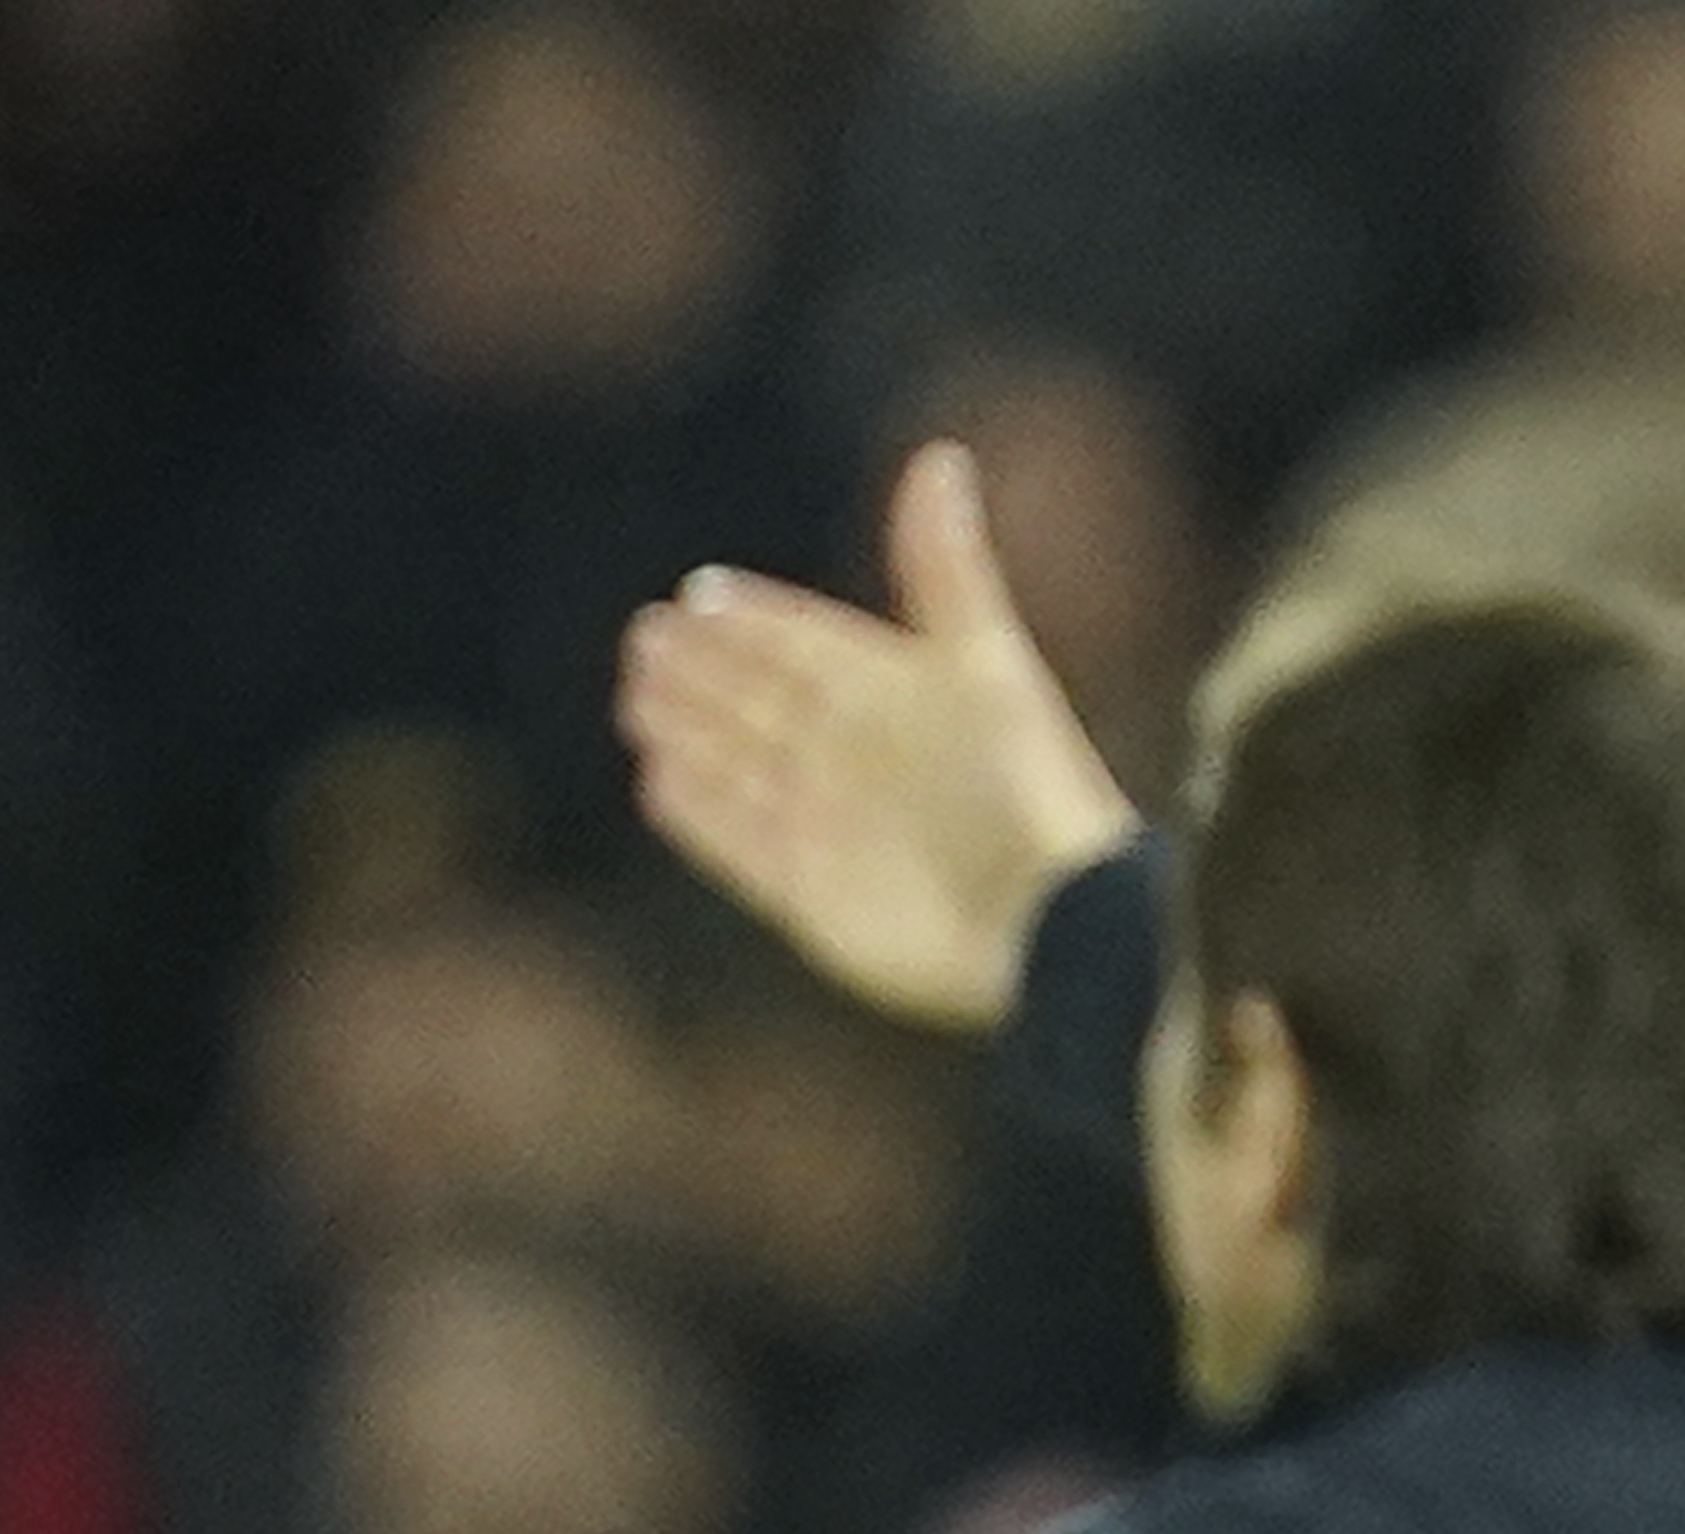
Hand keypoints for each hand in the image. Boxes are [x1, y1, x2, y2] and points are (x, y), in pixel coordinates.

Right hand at [617, 439, 1141, 1034]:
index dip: (754, 622)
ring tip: (636, 700)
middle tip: (644, 637)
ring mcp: (834, 830)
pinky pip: (740, 845)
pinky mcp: (813, 899)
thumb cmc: (1030, 791)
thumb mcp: (985, 663)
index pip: (807, 646)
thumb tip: (939, 457)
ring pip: (741, 768)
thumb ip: (945, 567)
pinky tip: (657, 782)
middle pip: (764, 705)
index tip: (698, 593)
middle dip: (705, 672)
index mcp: (899, 697)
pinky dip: (700, 814)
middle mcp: (861, 761)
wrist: (1048, 925)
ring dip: (689, 734)